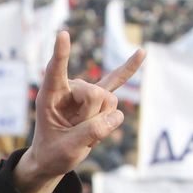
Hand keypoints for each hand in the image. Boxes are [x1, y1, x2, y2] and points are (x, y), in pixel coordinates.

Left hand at [15, 31, 143, 192]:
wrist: (54, 157)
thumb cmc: (53, 152)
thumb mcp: (68, 149)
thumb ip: (91, 132)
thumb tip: (117, 115)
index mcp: (50, 96)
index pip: (56, 71)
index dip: (61, 54)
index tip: (62, 34)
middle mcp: (69, 88)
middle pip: (96, 95)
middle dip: (93, 119)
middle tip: (75, 132)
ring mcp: (84, 91)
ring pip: (109, 100)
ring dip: (101, 121)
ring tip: (83, 130)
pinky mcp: (98, 97)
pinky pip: (117, 81)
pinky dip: (129, 68)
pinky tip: (142, 52)